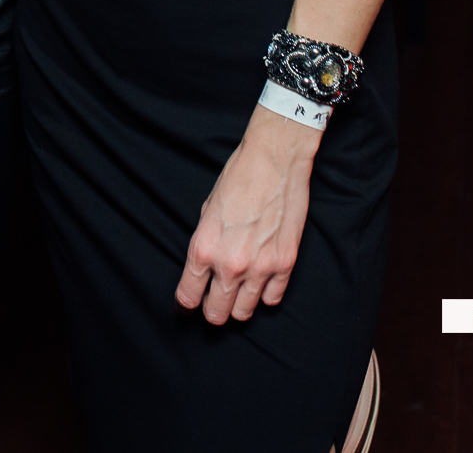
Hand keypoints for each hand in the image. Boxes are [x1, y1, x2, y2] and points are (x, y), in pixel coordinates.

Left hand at [175, 104, 321, 323]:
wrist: (274, 159)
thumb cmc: (238, 177)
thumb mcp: (208, 210)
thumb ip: (206, 243)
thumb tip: (205, 267)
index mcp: (204, 248)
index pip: (188, 297)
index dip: (187, 303)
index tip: (190, 302)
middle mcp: (230, 264)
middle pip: (217, 313)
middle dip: (213, 309)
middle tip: (215, 299)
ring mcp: (260, 267)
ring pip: (244, 312)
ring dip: (239, 304)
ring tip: (239, 290)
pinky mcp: (286, 264)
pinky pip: (272, 298)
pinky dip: (265, 293)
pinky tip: (262, 279)